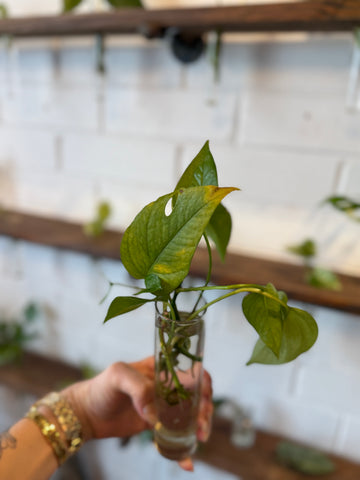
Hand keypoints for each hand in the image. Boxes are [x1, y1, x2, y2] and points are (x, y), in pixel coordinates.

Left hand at [62, 357, 212, 470]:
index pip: (190, 372)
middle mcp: (166, 385)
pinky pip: (174, 436)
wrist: (86, 413)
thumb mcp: (117, 376)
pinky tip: (187, 463)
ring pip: (190, 415)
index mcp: (161, 368)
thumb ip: (138, 388)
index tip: (203, 402)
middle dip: (204, 410)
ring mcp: (163, 406)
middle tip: (201, 427)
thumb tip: (155, 413)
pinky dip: (182, 450)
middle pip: (196, 395)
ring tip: (198, 440)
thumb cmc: (101, 387)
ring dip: (198, 427)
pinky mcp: (156, 425)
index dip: (203, 385)